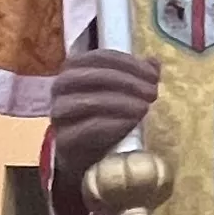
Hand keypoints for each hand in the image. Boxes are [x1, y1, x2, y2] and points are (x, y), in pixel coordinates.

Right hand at [47, 49, 162, 179]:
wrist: (83, 157)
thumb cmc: (102, 119)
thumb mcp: (120, 94)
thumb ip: (136, 76)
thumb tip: (154, 62)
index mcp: (74, 69)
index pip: (99, 57)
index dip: (128, 63)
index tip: (153, 75)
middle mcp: (61, 87)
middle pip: (91, 76)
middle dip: (125, 81)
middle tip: (151, 92)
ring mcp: (60, 113)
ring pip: (86, 102)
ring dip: (120, 103)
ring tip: (144, 108)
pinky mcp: (64, 139)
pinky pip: (85, 129)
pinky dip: (110, 124)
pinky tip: (130, 123)